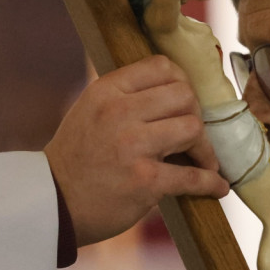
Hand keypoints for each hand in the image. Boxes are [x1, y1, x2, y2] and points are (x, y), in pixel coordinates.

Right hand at [44, 54, 229, 245]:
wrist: (52, 203)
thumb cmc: (78, 157)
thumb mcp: (92, 110)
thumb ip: (127, 95)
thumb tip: (178, 88)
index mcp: (107, 90)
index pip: (162, 66)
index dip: (182, 82)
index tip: (186, 103)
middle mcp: (118, 112)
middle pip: (184, 96)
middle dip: (196, 115)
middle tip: (193, 135)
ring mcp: (132, 146)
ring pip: (192, 128)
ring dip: (205, 149)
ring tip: (204, 161)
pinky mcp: (144, 181)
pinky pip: (192, 176)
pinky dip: (210, 182)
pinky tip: (217, 187)